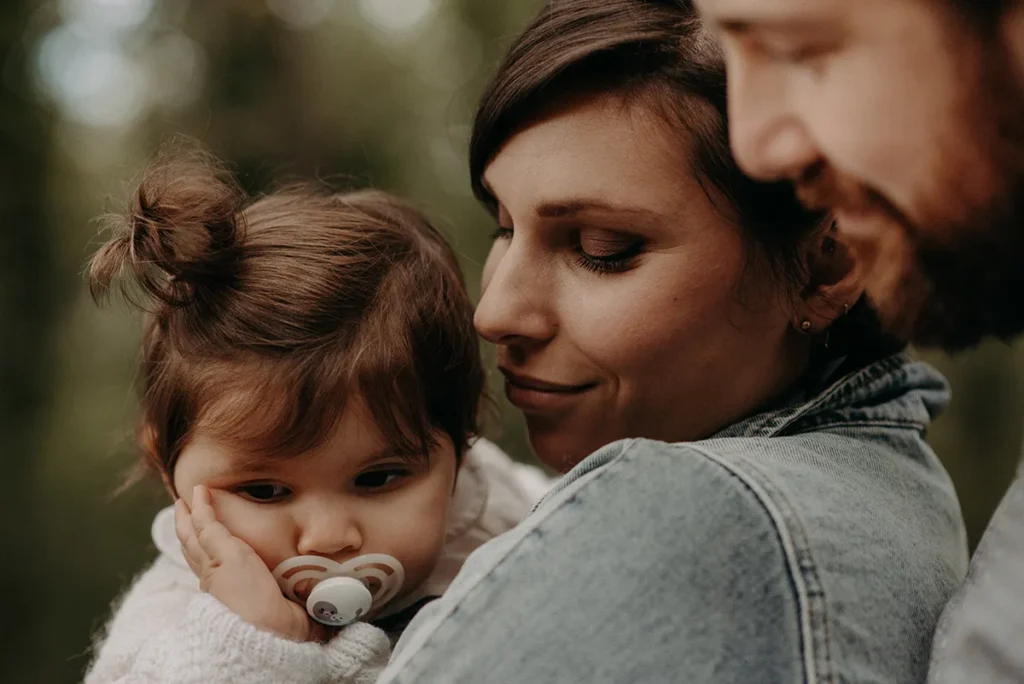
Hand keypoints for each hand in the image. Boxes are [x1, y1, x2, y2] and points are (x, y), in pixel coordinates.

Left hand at [175, 485, 327, 641]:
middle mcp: (213, 574)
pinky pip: (228, 567)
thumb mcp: (227, 553)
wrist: (270, 630)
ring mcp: (228, 585)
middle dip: (189, 524)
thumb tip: (197, 497)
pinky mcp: (246, 592)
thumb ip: (211, 527)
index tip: (197, 487)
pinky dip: (223, 554)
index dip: (193, 508)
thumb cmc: (247, 593)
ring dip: (203, 538)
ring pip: (208, 557)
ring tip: (204, 525)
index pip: (192, 529)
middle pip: (194, 545)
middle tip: (189, 504)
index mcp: (206, 562)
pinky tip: (232, 554)